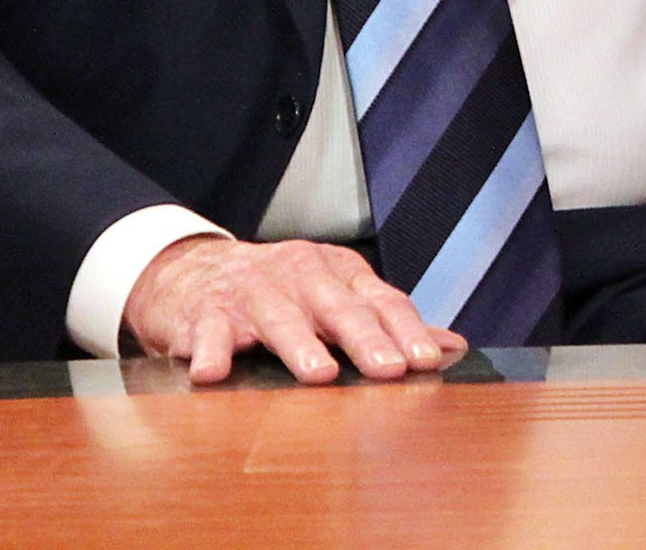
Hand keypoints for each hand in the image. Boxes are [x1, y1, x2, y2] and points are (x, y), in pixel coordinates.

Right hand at [125, 236, 466, 384]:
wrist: (193, 272)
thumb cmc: (279, 291)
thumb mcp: (337, 296)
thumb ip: (389, 323)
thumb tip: (452, 346)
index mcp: (338, 273)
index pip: (381, 300)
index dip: (406, 330)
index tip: (428, 360)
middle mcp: (300, 276)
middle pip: (338, 307)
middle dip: (365, 338)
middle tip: (389, 369)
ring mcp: (253, 291)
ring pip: (280, 318)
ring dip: (300, 346)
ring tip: (320, 373)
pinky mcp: (207, 312)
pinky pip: (211, 333)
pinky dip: (211, 352)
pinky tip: (214, 374)